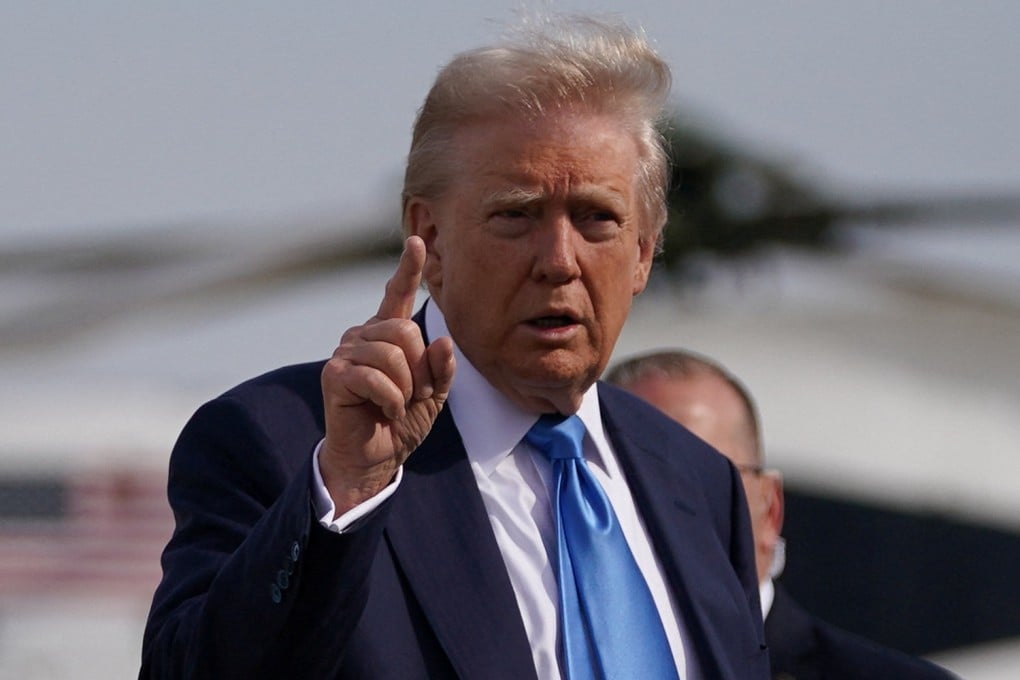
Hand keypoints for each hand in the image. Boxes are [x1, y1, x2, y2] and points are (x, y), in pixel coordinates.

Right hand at [319, 236, 454, 515]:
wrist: (375, 458)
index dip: (408, 268)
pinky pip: (376, 377)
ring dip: (406, 388)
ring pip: (392, 354)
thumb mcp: (434, 394)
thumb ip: (442, 368)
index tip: (418, 241)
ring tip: (399, 405)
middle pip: (405, 331)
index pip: (397, 294)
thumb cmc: (401, 422)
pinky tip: (387, 411)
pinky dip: (391, 400)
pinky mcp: (335, 374)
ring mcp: (346, 352)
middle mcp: (364, 336)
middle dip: (420, 370)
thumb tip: (442, 341)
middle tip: (415, 395)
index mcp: (388, 335)